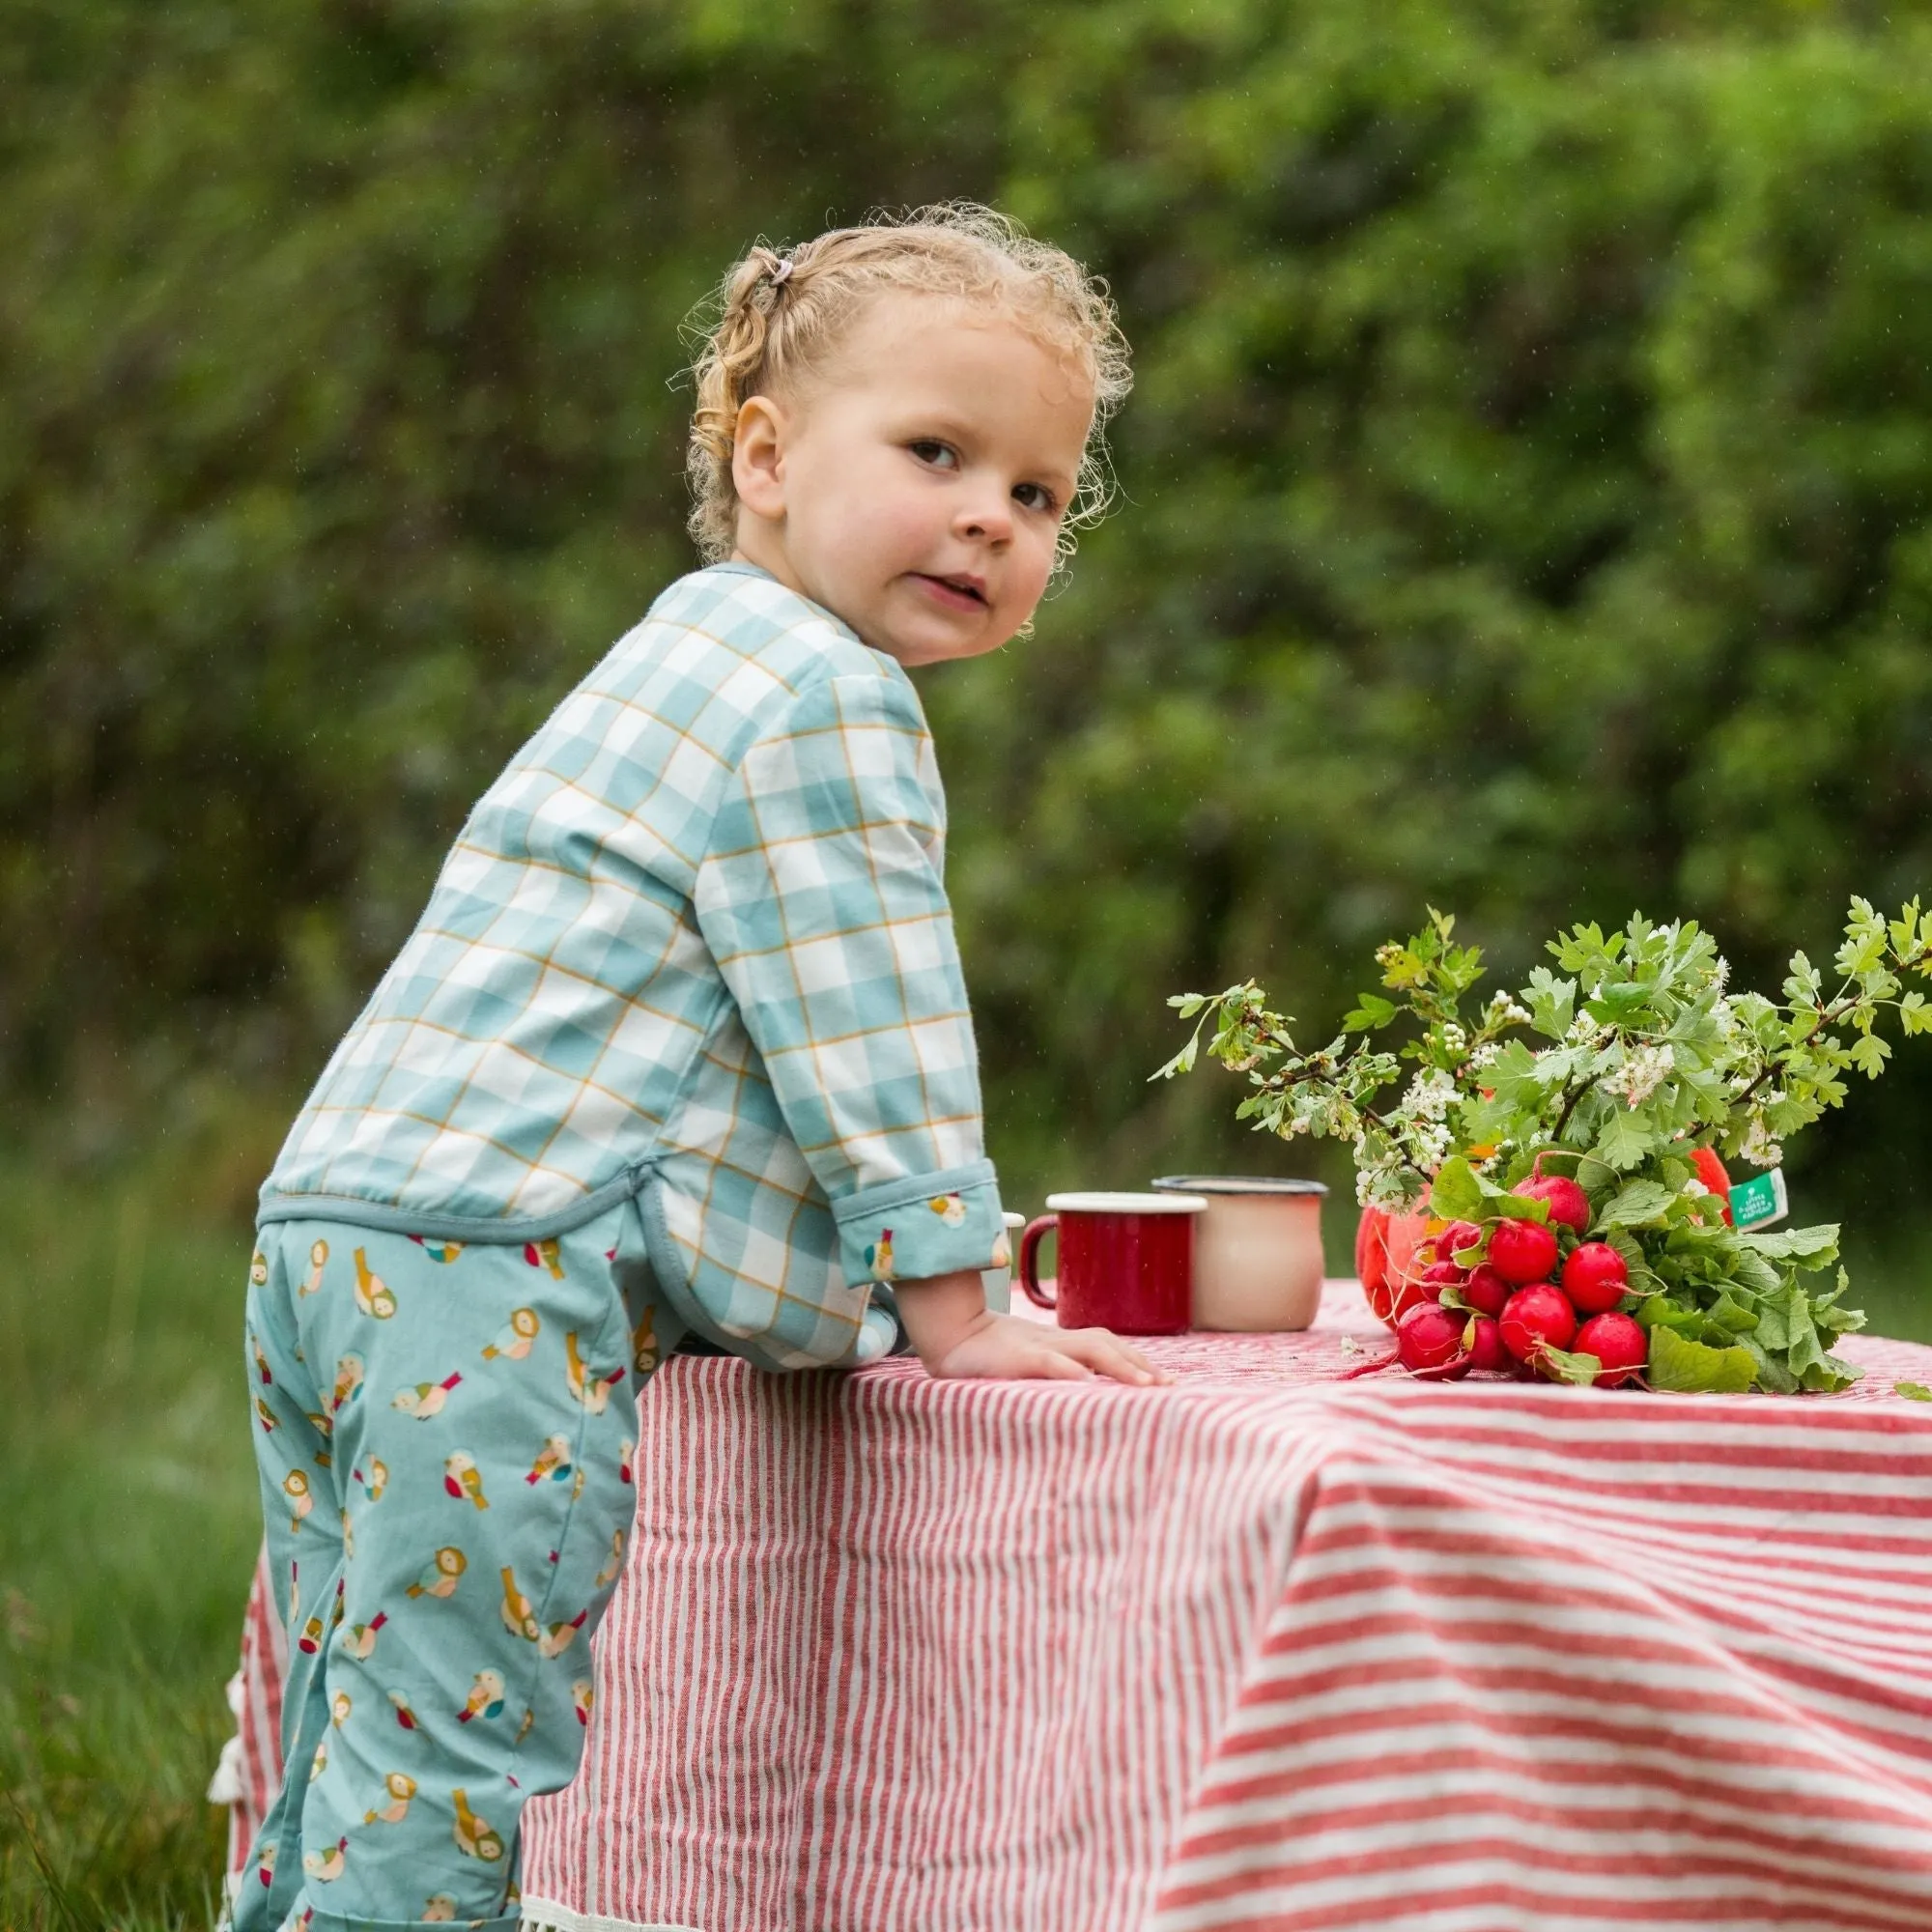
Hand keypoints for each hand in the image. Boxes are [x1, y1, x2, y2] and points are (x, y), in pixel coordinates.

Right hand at [928, 1311, 1171, 1385]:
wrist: (947, 1334)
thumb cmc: (985, 1356)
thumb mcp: (1025, 1363)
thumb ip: (1053, 1372)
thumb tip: (1086, 1393)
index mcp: (1059, 1343)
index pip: (1108, 1345)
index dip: (1137, 1360)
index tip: (1166, 1382)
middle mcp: (1054, 1341)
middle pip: (1107, 1344)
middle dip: (1140, 1364)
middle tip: (1169, 1387)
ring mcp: (1036, 1346)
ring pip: (1087, 1349)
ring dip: (1120, 1366)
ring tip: (1146, 1387)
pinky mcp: (1015, 1358)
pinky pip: (1048, 1362)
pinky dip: (1070, 1371)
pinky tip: (1088, 1385)